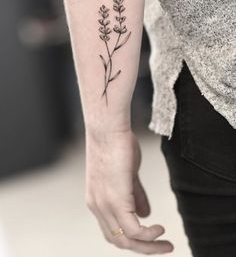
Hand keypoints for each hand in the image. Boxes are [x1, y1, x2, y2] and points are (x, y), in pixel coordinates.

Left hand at [85, 129, 173, 253]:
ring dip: (149, 246)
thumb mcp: (127, 175)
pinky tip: (161, 230)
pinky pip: (133, 229)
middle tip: (164, 248)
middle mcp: (97, 207)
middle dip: (143, 248)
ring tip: (167, 244)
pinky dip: (149, 235)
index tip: (152, 240)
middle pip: (119, 241)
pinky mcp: (116, 199)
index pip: (113, 232)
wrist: (108, 128)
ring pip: (126, 239)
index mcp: (97, 201)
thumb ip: (134, 195)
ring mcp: (104, 204)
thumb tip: (145, 214)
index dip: (132, 240)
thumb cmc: (116, 145)